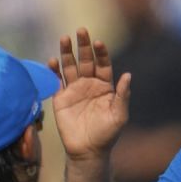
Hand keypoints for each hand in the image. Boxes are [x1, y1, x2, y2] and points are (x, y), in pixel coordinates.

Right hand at [51, 28, 130, 160]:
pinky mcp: (61, 97)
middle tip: (81, 30)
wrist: (88, 151)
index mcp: (105, 86)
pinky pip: (56, 80)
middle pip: (85, 60)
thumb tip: (128, 75)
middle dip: (83, 45)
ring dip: (66, 52)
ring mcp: (74, 89)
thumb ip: (122, 96)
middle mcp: (89, 84)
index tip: (99, 42)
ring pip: (70, 66)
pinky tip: (52, 61)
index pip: (103, 64)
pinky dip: (53, 70)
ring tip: (64, 38)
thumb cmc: (107, 134)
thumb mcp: (119, 116)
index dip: (101, 53)